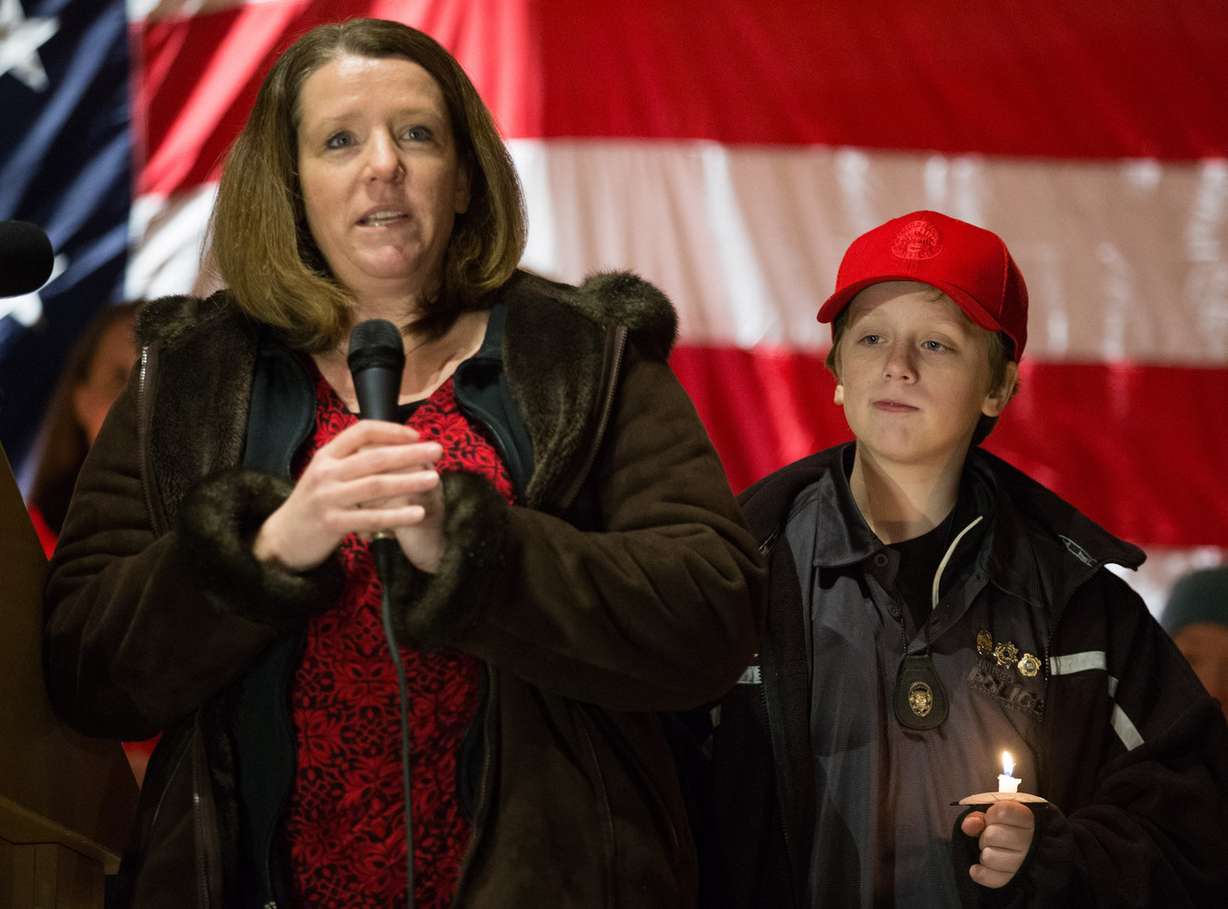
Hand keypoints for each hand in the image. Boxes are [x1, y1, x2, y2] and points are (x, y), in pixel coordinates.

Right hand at [253, 421, 441, 570]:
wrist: (284, 537)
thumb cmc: (315, 503)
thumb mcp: (326, 474)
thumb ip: (351, 460)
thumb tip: (391, 445)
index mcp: (326, 455)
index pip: (361, 431)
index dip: (391, 431)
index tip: (416, 435)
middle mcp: (326, 472)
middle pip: (374, 457)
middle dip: (409, 453)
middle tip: (437, 451)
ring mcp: (328, 498)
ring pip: (375, 486)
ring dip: (408, 481)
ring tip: (434, 479)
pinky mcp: (332, 523)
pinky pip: (370, 518)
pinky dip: (396, 515)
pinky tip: (418, 513)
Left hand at [960, 799, 1035, 888]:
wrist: (1024, 847)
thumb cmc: (1007, 827)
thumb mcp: (994, 814)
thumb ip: (979, 816)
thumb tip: (968, 826)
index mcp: (1026, 818)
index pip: (1002, 812)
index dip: (992, 815)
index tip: (995, 819)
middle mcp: (1029, 841)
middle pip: (991, 835)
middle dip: (985, 835)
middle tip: (993, 836)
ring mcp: (1023, 862)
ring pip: (989, 857)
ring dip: (985, 853)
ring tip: (993, 850)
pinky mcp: (1015, 879)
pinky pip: (992, 879)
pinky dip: (981, 873)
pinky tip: (979, 868)